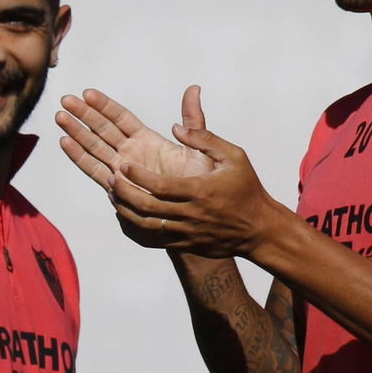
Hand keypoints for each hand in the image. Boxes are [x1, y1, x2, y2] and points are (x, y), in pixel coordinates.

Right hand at [56, 86, 213, 192]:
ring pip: (94, 147)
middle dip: (83, 115)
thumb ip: (192, 120)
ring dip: (76, 133)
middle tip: (66, 99)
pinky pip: (95, 170)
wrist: (196, 213)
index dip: (104, 106)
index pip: (121, 118)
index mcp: (147, 140)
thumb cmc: (200, 184)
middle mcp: (131, 152)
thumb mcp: (199, 147)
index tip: (88, 93)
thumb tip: (193, 89)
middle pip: (102, 129)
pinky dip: (80, 157)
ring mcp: (122, 169)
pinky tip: (65, 143)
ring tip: (60, 117)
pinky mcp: (118, 186)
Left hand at [106, 122, 285, 259]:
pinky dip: (132, 230)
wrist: (259, 230)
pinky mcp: (184, 244)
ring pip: (145, 227)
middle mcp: (191, 215)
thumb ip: (206, 139)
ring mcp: (186, 233)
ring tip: (113, 195)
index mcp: (201, 191)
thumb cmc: (247, 189)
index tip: (124, 166)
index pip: (161, 187)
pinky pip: (150, 240)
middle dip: (124, 193)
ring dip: (124, 211)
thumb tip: (176, 128)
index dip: (138, 177)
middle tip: (112, 179)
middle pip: (148, 208)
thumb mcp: (235, 157)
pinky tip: (123, 215)